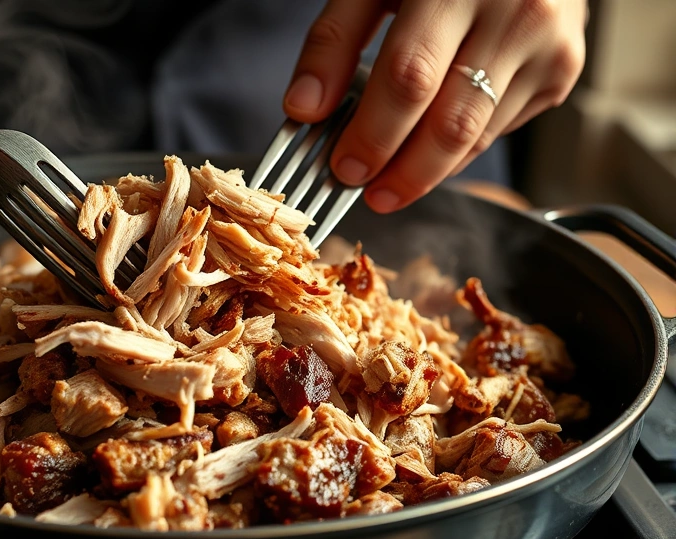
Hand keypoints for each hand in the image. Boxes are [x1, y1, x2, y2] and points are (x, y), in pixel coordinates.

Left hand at [284, 0, 586, 212]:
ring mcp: (548, 47)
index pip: (410, 78)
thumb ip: (334, 41)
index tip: (343, 167)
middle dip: (403, 171)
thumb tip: (303, 109)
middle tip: (368, 194)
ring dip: (428, 172)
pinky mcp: (562, 72)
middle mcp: (516, 15)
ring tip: (389, 185)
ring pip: (478, 137)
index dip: (373, 132)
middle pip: (451, 122)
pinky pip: (499, 131)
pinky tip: (428, 150)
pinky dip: (457, 152)